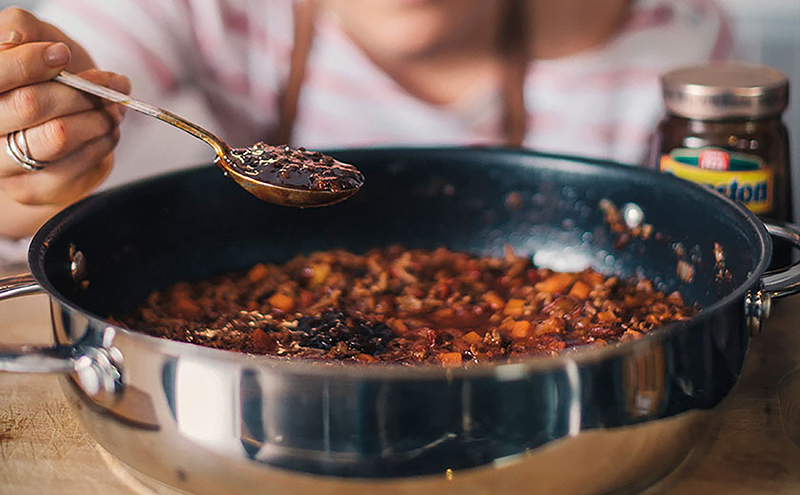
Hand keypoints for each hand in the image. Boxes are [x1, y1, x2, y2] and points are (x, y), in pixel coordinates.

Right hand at [0, 7, 129, 207]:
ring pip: (56, 138)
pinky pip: (75, 166)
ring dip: (95, 118)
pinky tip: (107, 130)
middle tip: (103, 85)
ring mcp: (3, 167)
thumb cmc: (45, 73)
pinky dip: (103, 142)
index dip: (30, 63)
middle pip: (30, 105)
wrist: (62, 117)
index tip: (62, 55)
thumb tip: (21, 42)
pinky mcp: (33, 191)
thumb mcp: (31, 37)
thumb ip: (20, 28)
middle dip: (77, 91)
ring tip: (111, 108)